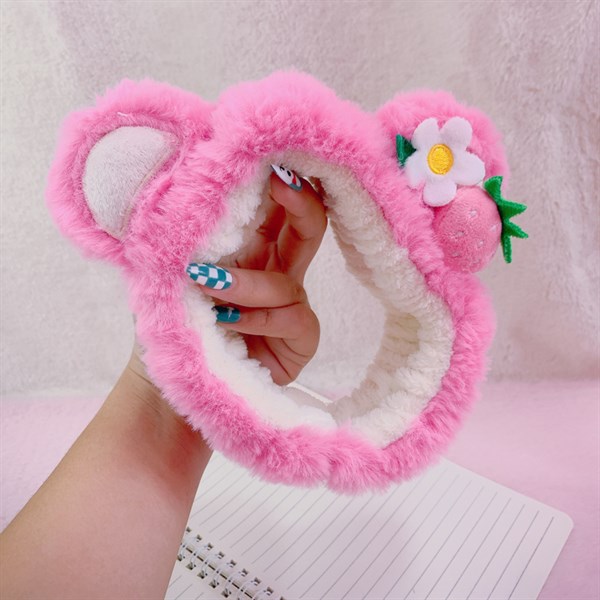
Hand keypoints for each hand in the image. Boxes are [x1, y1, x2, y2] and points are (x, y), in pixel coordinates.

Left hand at [187, 166, 327, 384]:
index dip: (280, 182)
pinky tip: (225, 323)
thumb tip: (177, 179)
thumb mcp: (166, 272)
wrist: (167, 383)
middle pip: (308, 230)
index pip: (275, 209)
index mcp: (250, 250)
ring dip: (248, 282)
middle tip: (283, 180)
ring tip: (206, 284)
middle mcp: (277, 273)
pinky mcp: (299, 339)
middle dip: (301, 203)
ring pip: (288, 281)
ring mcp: (290, 307)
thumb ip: (178, 235)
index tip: (268, 156)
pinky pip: (290, 317)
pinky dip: (255, 317)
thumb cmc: (169, 323)